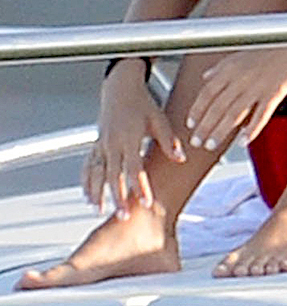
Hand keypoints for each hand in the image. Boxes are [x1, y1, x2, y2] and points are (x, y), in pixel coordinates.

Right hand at [87, 61, 184, 211]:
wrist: (120, 89)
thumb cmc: (142, 105)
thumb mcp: (160, 120)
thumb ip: (169, 141)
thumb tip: (181, 158)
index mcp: (129, 138)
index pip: (134, 168)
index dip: (140, 186)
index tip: (146, 202)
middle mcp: (111, 144)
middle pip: (113, 176)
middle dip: (117, 197)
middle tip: (123, 216)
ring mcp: (100, 145)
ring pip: (96, 173)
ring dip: (97, 193)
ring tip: (100, 211)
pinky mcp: (94, 145)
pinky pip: (87, 167)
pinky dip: (86, 182)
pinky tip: (88, 197)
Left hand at [184, 45, 286, 155]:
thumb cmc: (272, 45)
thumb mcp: (241, 53)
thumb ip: (222, 66)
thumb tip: (206, 77)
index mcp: (231, 68)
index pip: (207, 92)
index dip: (197, 110)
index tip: (190, 124)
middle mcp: (241, 78)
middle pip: (217, 107)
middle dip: (204, 126)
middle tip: (196, 142)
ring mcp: (258, 87)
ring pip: (234, 114)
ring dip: (220, 131)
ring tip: (211, 145)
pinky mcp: (276, 93)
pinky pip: (261, 115)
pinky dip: (251, 130)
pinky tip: (242, 141)